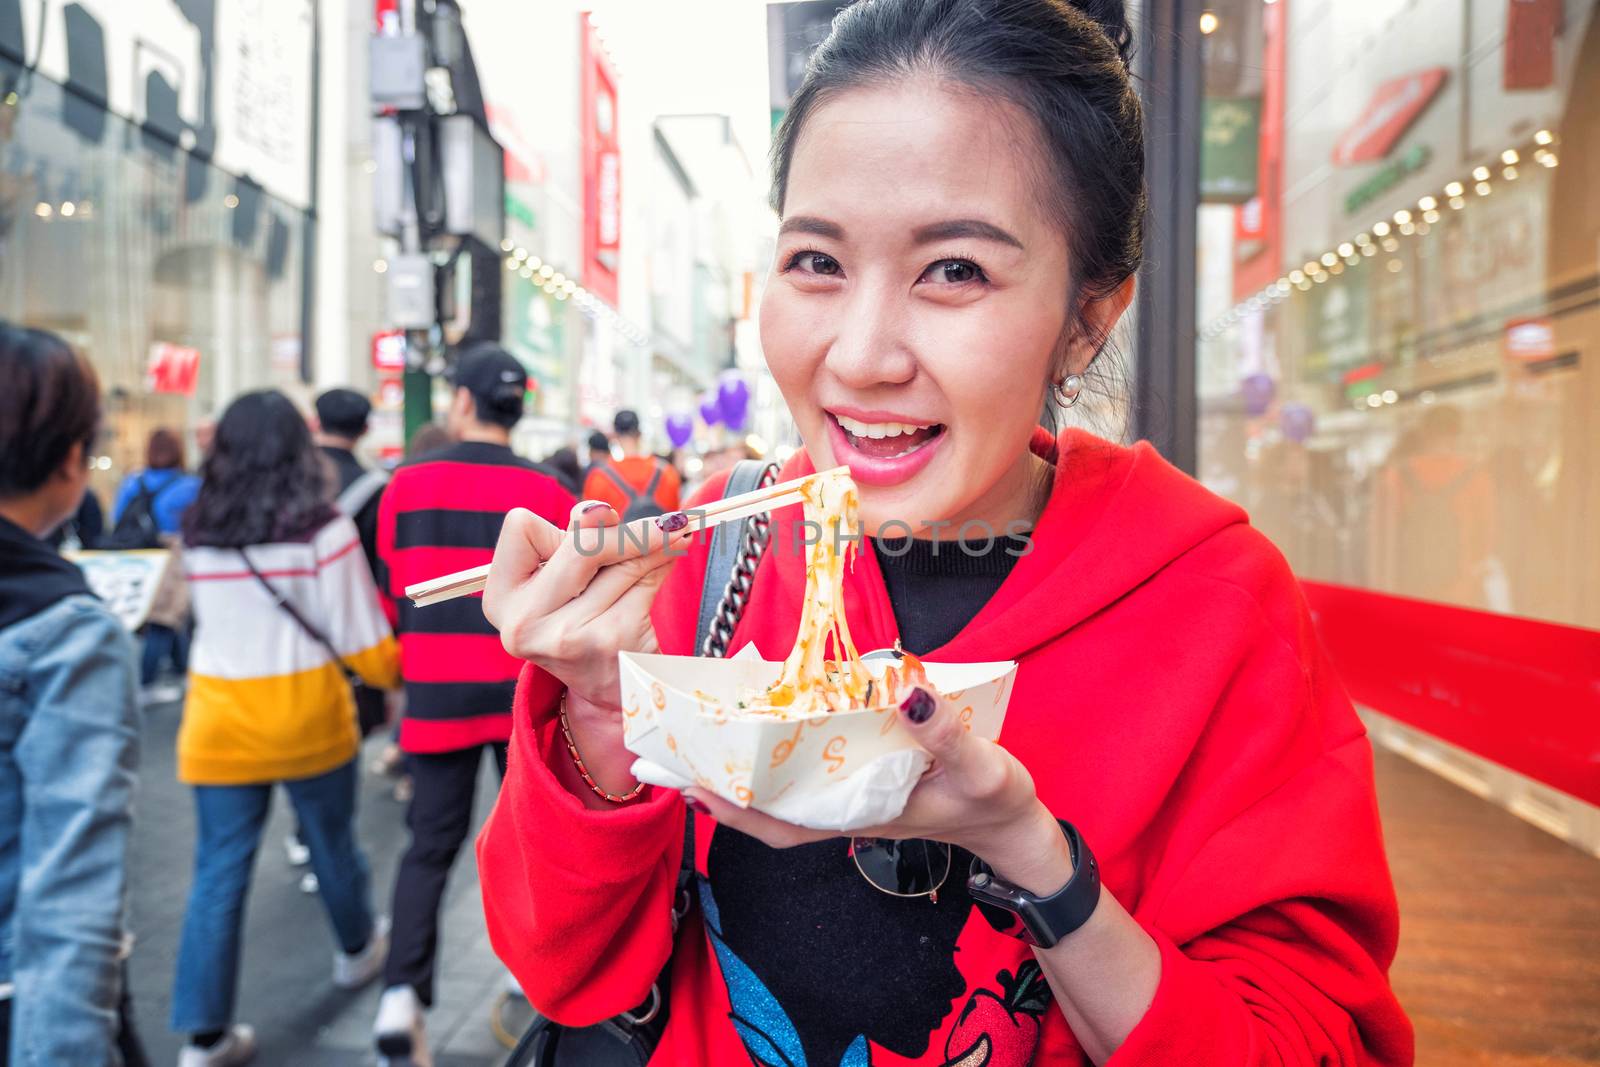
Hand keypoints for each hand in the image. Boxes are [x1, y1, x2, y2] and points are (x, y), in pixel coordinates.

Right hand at [482, 501, 683, 710]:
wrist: (608, 691)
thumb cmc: (582, 620)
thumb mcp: (561, 583)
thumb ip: (573, 541)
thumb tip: (601, 513)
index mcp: (501, 599)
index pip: (520, 527)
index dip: (557, 527)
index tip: (583, 533)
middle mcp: (525, 622)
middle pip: (582, 544)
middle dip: (626, 531)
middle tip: (665, 523)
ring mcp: (568, 635)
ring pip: (622, 563)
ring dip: (655, 546)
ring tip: (672, 540)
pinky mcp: (610, 642)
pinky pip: (645, 584)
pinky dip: (662, 568)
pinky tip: (667, 565)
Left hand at [683, 686, 1074, 893]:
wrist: (1012, 823)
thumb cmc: (994, 801)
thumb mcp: (981, 767)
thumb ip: (946, 735)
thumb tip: (906, 693)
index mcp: (860, 814)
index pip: (780, 821)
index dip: (732, 805)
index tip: (691, 781)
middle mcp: (843, 810)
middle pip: (764, 806)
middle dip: (716, 783)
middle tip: (669, 749)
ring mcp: (848, 798)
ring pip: (778, 790)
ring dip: (737, 768)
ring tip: (697, 736)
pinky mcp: (860, 782)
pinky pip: (802, 774)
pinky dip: (773, 757)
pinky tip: (758, 729)